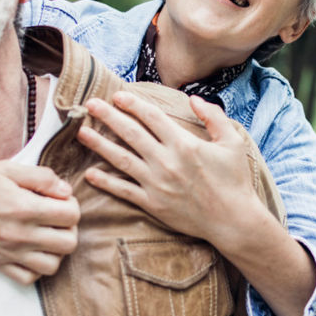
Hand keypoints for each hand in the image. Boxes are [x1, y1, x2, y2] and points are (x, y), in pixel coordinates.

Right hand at [0, 160, 79, 283]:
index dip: (71, 204)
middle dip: (69, 227)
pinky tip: (32, 251)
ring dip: (56, 250)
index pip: (71, 215)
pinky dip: (36, 268)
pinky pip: (29, 279)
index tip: (59, 198)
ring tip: (46, 235)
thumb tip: (66, 190)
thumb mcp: (8, 168)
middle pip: (69, 243)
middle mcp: (19, 235)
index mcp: (24, 208)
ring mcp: (8, 253)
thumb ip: (42, 177)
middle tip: (56, 217)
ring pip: (53, 265)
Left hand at [78, 92, 261, 245]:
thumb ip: (213, 116)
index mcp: (184, 144)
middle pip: (131, 133)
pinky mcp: (153, 204)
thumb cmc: (234, 181)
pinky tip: (90, 173)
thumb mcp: (232, 143)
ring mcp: (157, 184)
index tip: (117, 95)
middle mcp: (166, 161)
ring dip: (99, 145)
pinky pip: (124, 190)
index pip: (152, 117)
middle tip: (90, 104)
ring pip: (121, 159)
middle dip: (108, 116)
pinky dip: (106, 182)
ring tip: (81, 133)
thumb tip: (193, 98)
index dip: (133, 104)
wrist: (233, 220)